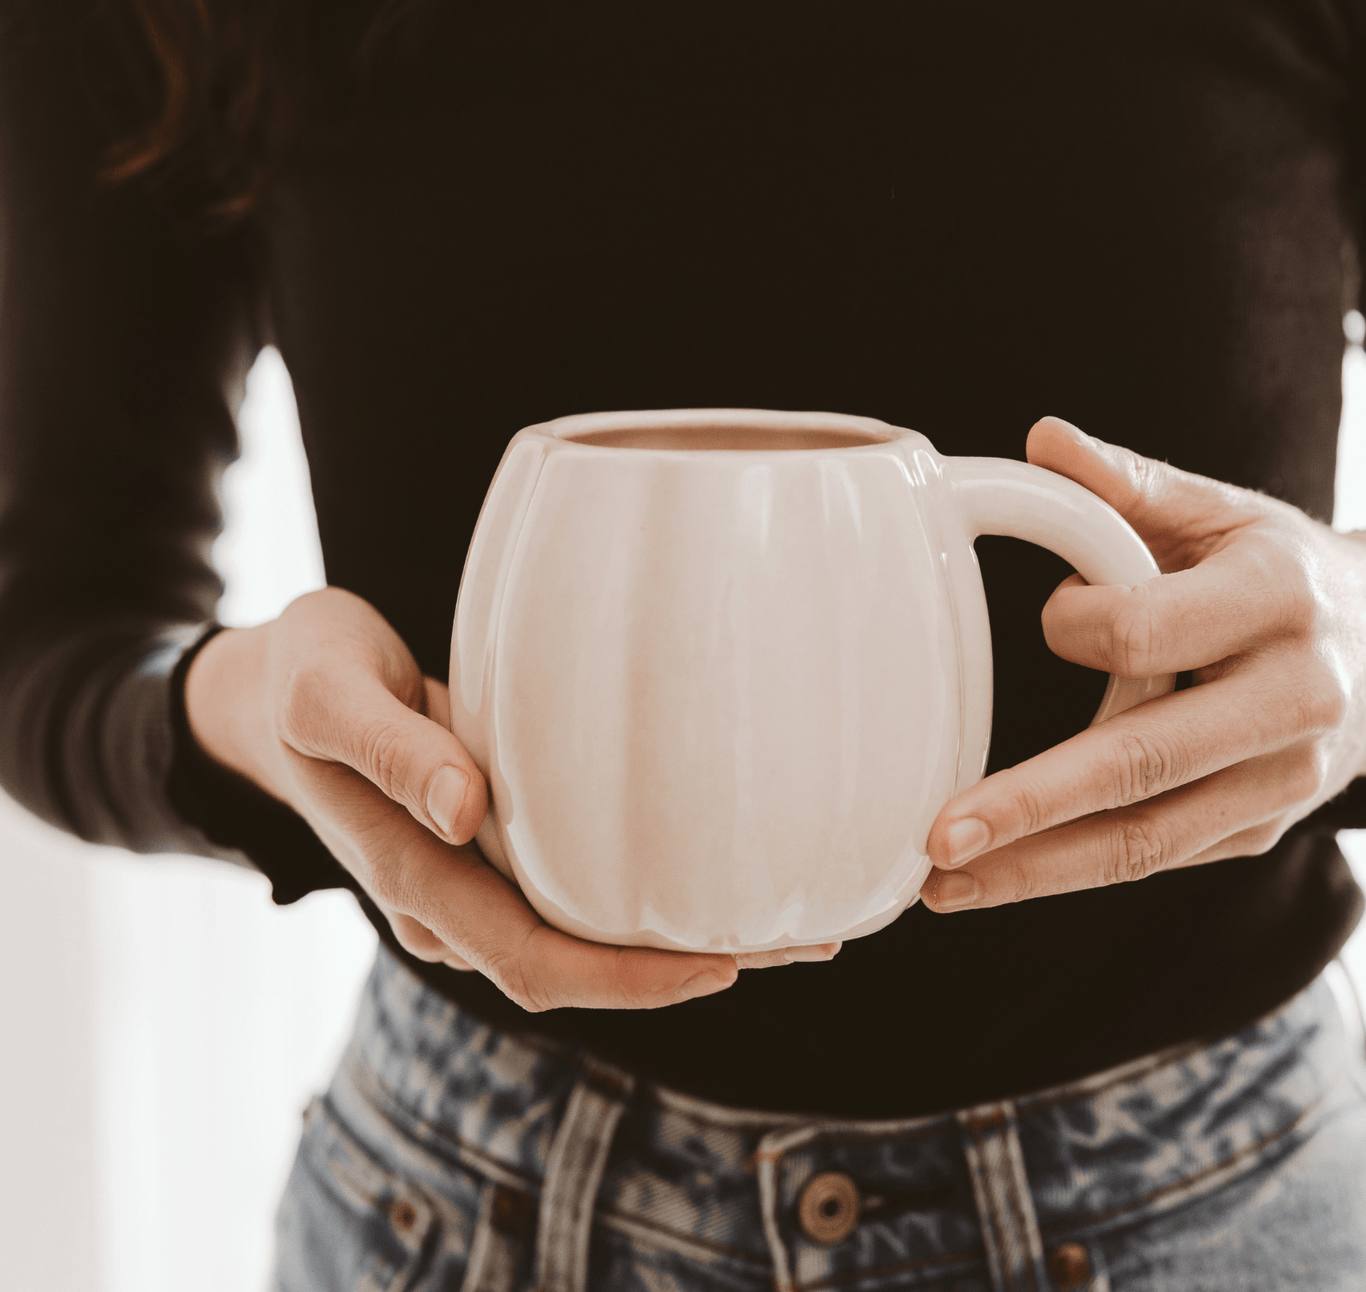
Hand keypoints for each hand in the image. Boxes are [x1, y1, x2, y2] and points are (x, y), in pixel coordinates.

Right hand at [186, 588, 835, 1008]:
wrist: (275, 683)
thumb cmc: (304, 675)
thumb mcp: (326, 695)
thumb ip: (391, 749)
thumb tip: (465, 810)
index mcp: (414, 875)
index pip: (530, 961)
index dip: (627, 978)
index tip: (723, 964)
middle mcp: (450, 895)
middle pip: (578, 967)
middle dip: (686, 967)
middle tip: (802, 937)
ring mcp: (471, 875)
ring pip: (583, 934)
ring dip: (677, 936)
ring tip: (786, 911)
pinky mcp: (490, 841)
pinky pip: (575, 887)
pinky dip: (644, 891)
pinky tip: (707, 862)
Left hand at [923, 418, 1365, 912]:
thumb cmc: (1276, 567)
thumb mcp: (1219, 509)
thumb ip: (1129, 483)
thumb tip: (1041, 439)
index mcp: (1274, 599)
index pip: (1152, 629)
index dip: (1078, 628)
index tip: (1046, 617)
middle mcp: (1290, 700)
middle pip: (1144, 761)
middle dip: (1033, 805)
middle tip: (940, 834)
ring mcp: (1282, 779)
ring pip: (1147, 838)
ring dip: (1036, 869)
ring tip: (943, 885)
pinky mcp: (1261, 828)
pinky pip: (1159, 856)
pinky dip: (1072, 874)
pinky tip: (998, 878)